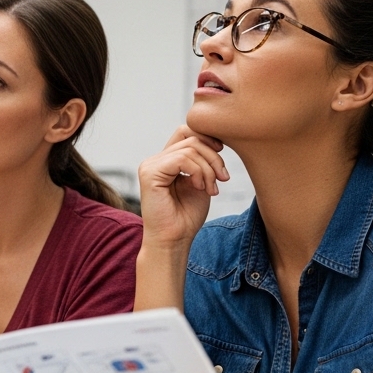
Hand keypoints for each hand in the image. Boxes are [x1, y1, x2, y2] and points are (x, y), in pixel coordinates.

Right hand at [137, 125, 228, 248]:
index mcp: (165, 161)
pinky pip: (182, 159)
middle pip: (191, 138)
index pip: (186, 132)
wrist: (174, 240)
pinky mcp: (150, 174)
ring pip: (190, 148)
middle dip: (214, 156)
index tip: (222, 159)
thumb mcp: (201, 182)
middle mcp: (155, 160)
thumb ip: (202, 162)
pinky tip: (201, 188)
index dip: (208, 139)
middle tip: (223, 179)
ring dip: (209, 169)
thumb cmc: (186, 217)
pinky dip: (198, 172)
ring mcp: (150, 166)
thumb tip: (216, 141)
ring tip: (212, 189)